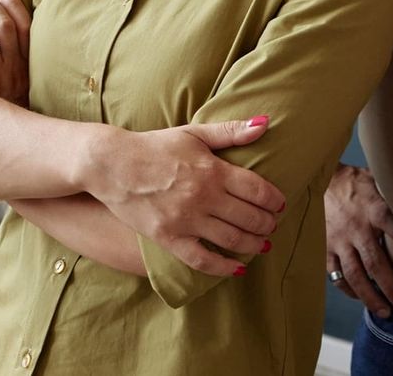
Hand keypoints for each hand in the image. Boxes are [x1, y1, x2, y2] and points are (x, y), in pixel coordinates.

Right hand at [85, 117, 287, 277]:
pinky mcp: (168, 238)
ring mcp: (186, 220)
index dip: (274, 200)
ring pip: (232, 239)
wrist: (112, 165)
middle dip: (268, 224)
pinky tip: (237, 268)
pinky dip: (224, 267)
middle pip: (249, 217)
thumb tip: (265, 123)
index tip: (280, 204)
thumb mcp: (194, 132)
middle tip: (273, 225)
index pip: (257, 190)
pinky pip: (202, 260)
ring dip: (254, 244)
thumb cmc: (156, 146)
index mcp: (213, 170)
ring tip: (263, 244)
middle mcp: (203, 197)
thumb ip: (230, 131)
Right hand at [325, 163, 392, 317]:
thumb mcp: (375, 181)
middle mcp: (356, 228)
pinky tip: (361, 298)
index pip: (391, 224)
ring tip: (385, 312)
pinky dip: (348, 289)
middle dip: (391, 287)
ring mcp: (339, 241)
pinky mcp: (326, 249)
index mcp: (372, 208)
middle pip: (375, 262)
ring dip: (371, 297)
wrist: (318, 181)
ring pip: (355, 275)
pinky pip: (336, 275)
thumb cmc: (353, 183)